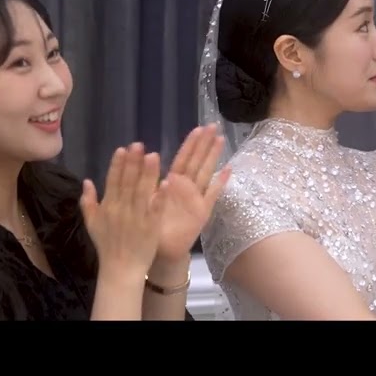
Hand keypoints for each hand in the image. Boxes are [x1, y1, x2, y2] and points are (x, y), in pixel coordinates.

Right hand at [80, 145, 164, 280]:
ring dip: (148, 173)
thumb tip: (86, 181)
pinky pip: (156, 209)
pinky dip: (160, 196)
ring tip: (153, 155)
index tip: (123, 149)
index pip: (112, 181)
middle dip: (133, 163)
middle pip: (128, 182)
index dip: (117, 165)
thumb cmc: (107, 245)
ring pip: (143, 191)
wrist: (120, 269)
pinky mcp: (151, 226)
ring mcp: (137, 217)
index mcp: (108, 207)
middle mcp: (122, 209)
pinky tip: (166, 182)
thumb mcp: (92, 223)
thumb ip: (88, 202)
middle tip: (138, 144)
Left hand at [153, 124, 232, 262]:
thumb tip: (148, 158)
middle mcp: (186, 187)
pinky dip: (221, 183)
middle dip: (205, 143)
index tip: (198, 128)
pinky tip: (229, 170)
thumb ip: (148, 182)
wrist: (160, 250)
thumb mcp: (146, 200)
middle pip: (197, 161)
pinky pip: (213, 195)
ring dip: (213, 156)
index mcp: (172, 183)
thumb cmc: (151, 225)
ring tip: (221, 139)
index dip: (191, 144)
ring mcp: (196, 198)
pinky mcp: (202, 211)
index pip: (183, 158)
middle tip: (214, 125)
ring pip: (206, 172)